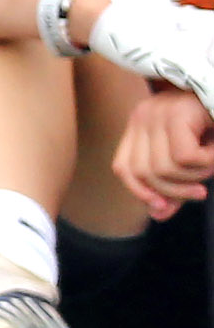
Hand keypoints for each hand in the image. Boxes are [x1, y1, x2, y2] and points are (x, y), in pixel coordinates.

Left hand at [119, 87, 213, 219]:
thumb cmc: (212, 126)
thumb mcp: (191, 160)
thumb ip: (174, 185)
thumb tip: (157, 215)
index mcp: (139, 126)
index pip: (123, 168)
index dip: (141, 192)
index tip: (164, 207)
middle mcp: (142, 117)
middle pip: (143, 173)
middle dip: (175, 191)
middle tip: (200, 190)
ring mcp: (157, 112)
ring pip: (165, 167)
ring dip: (196, 176)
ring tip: (211, 164)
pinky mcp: (177, 114)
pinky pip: (186, 157)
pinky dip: (208, 164)